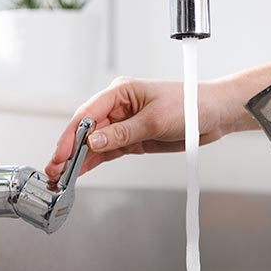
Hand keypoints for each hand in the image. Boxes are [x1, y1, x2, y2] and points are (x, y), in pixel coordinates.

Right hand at [45, 62, 270, 178]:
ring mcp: (124, 124)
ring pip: (94, 144)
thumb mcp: (155, 120)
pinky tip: (80, 172)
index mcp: (120, 92)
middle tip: (56, 172)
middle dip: (70, 151)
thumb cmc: (190, 105)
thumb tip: (93, 142)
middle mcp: (118, 107)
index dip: (71, 136)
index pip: (87, 114)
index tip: (61, 154)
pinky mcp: (132, 139)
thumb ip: (123, 133)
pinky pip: (107, 152)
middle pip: (86, 130)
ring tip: (62, 178)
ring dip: (78, 160)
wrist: (214, 115)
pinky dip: (93, 162)